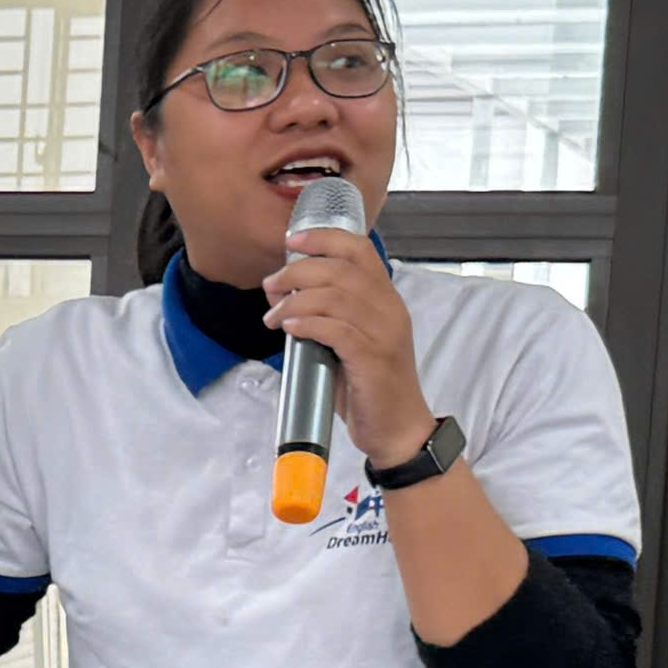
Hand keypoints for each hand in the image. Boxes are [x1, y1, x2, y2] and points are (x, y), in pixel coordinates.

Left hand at [264, 228, 436, 468]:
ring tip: (273, 316)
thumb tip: (284, 295)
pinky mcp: (372, 360)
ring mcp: (383, 334)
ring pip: (336, 297)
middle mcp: (389, 309)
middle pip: (341, 269)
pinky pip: (337, 331)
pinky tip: (289, 330)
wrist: (397, 428)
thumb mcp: (349, 340)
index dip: (323, 239)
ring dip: (295, 301)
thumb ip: (327, 314)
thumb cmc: (368, 384)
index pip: (359, 250)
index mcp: (385, 298)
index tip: (291, 241)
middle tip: (270, 286)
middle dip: (297, 271)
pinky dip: (309, 325)